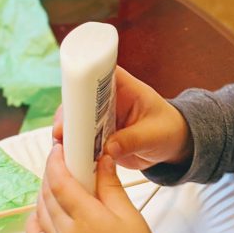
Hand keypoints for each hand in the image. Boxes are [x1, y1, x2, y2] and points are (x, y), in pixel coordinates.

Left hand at [26, 145, 153, 232]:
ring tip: (60, 181)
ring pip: (40, 210)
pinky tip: (47, 210)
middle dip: (52, 173)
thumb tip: (102, 158)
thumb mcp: (126, 211)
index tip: (59, 148)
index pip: (60, 183)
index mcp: (85, 219)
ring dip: (45, 191)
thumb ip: (109, 183)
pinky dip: (36, 218)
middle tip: (63, 160)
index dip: (56, 162)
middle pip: (47, 194)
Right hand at [53, 66, 190, 169]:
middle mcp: (106, 99)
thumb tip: (109, 149)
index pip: (97, 73)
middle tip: (61, 132)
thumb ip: (133, 140)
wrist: (172, 144)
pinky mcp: (96, 136)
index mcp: (123, 86)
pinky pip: (80, 140)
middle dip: (68, 115)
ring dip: (68, 134)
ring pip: (75, 121)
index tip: (72, 100)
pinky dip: (74, 149)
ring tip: (63, 149)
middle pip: (78, 99)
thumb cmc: (168, 129)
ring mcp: (99, 118)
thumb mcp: (155, 134)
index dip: (81, 83)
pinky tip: (70, 159)